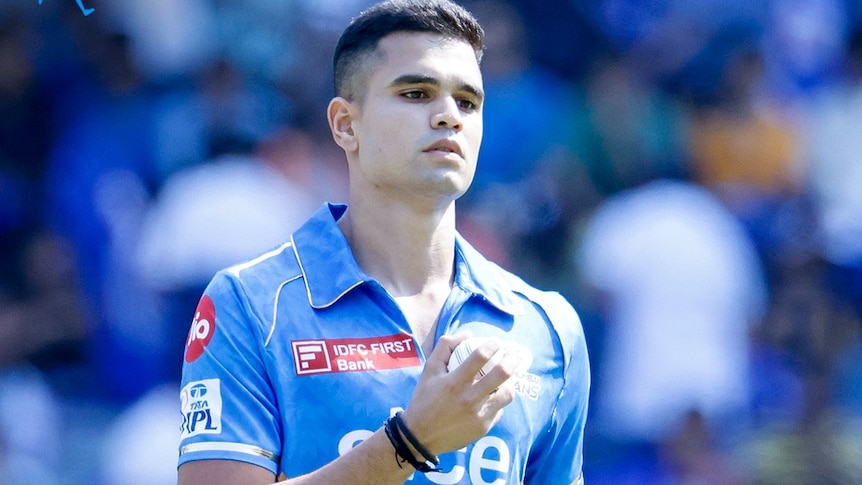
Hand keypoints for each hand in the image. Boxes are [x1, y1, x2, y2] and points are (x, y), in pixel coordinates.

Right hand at [399, 333, 523, 455]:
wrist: (421, 436)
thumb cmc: (424, 399)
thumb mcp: (429, 369)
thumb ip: (446, 346)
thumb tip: (468, 334)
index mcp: (455, 382)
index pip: (480, 356)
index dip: (493, 344)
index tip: (496, 341)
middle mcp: (469, 398)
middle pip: (502, 373)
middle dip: (513, 358)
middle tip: (514, 353)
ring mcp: (479, 414)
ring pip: (508, 393)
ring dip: (511, 381)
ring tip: (509, 375)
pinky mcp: (484, 427)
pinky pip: (499, 409)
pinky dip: (499, 399)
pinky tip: (495, 394)